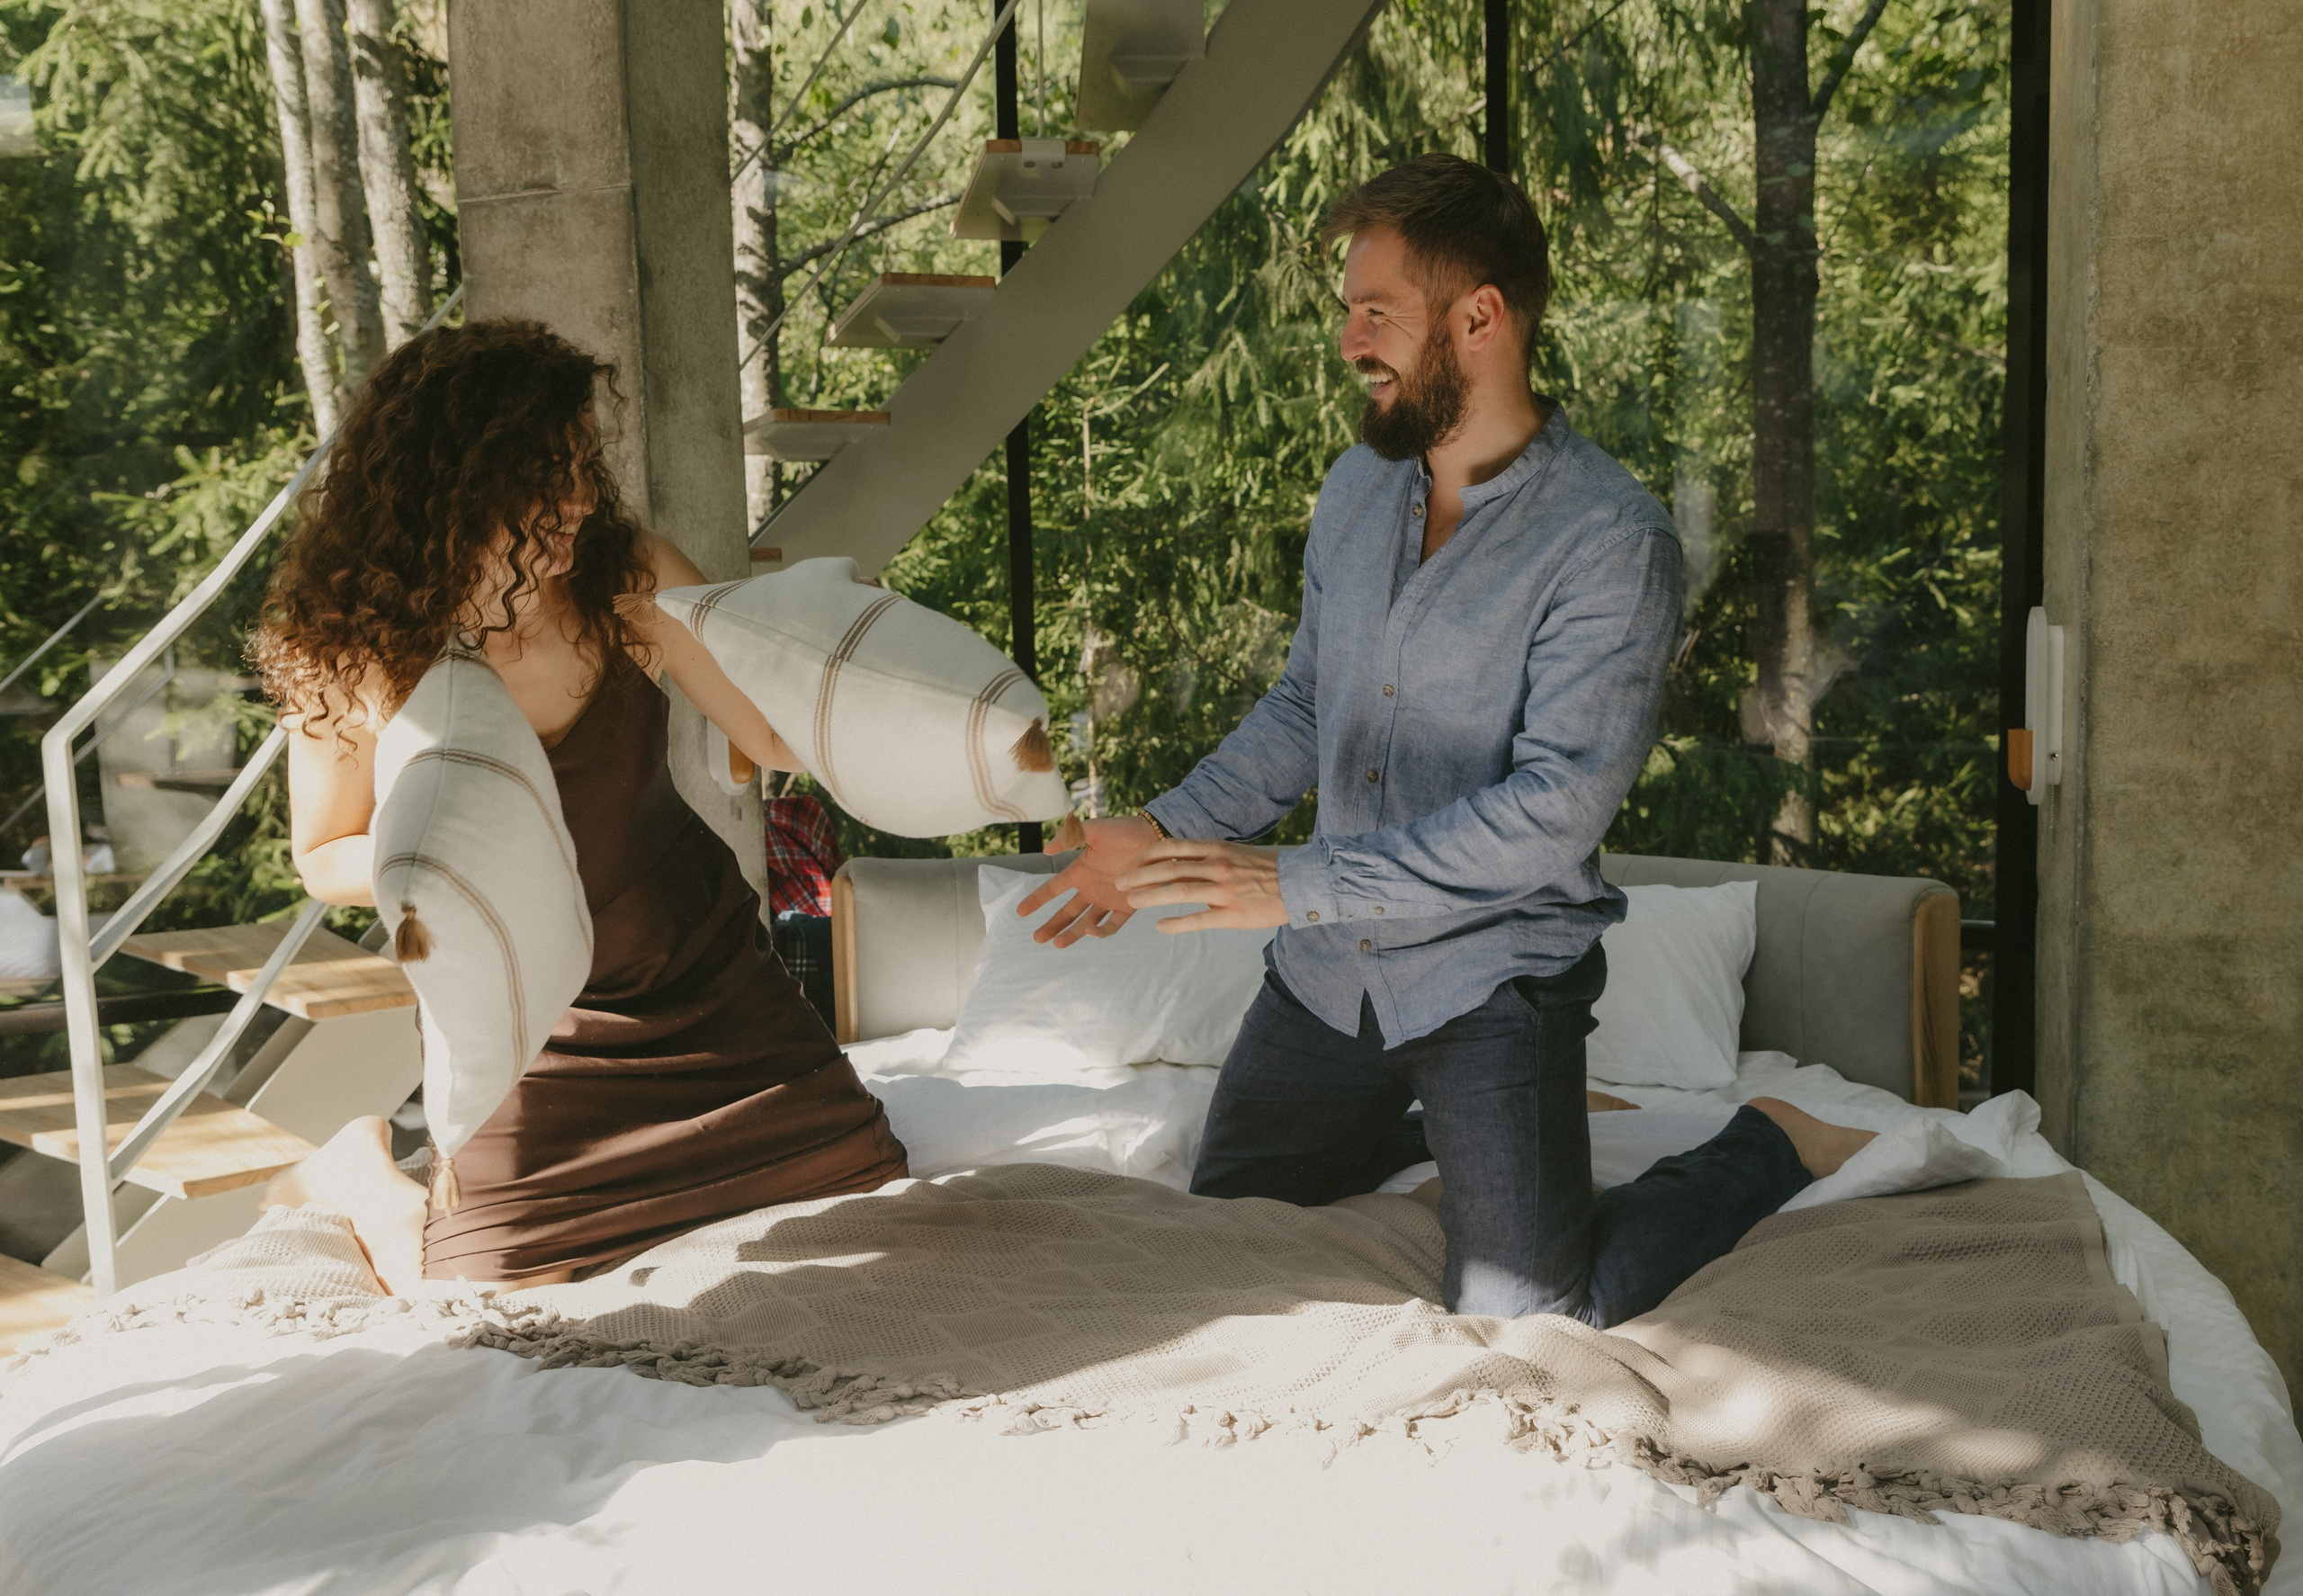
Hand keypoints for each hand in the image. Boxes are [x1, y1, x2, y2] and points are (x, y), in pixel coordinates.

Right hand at [1015, 815, 1156, 946]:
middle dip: (1052, 925)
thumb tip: (1046, 850)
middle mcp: (1092, 888)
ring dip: (1071, 933)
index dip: (1037, 900)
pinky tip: (1091, 931)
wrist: (1157, 836)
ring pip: (1085, 922)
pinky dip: (1102, 931)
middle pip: (1067, 912)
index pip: (1053, 889)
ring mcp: (1108, 899)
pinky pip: (1112, 924)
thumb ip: (1069, 837)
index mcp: (1080, 871)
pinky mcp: (1127, 907)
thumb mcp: (1093, 829)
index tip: (1021, 912)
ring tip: (1057, 943)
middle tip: (1037, 938)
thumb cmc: (1124, 830)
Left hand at [1117, 838, 1286, 932]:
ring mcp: (1225, 892)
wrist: (1300, 883)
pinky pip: (1200, 920)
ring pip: (1180, 892)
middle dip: (1140, 875)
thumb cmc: (1265, 868)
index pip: (1173, 847)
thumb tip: (1177, 862)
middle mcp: (1217, 867)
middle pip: (1169, 869)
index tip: (1132, 862)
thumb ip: (1207, 857)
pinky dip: (1177, 923)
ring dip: (1151, 896)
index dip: (1148, 855)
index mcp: (1216, 849)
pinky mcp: (1233, 915)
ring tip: (1131, 901)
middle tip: (1118, 882)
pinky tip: (1160, 926)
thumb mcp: (1234, 853)